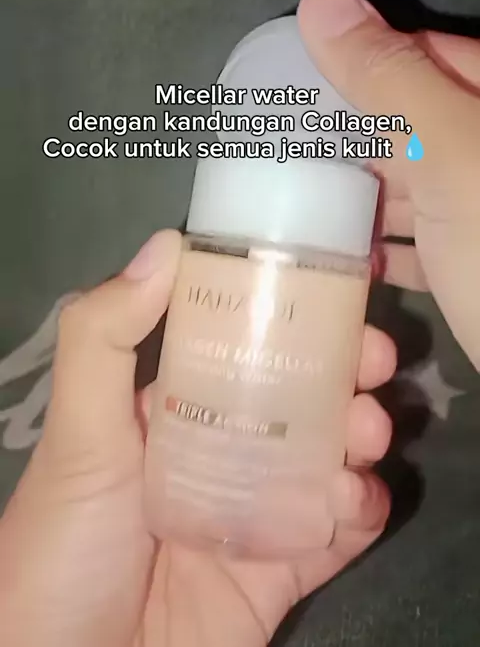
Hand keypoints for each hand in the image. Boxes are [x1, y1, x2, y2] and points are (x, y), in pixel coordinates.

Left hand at [0, 230, 393, 646]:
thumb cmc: (68, 540)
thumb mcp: (78, 432)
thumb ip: (106, 337)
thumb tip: (169, 242)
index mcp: (179, 404)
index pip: (247, 341)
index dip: (293, 311)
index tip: (336, 286)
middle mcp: (224, 446)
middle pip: (303, 394)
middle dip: (345, 369)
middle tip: (371, 360)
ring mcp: (258, 505)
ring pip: (331, 452)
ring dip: (361, 433)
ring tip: (364, 434)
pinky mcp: (284, 566)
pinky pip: (341, 528)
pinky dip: (361, 507)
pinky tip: (353, 497)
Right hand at [298, 0, 479, 369]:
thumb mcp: (451, 154)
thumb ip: (390, 79)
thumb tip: (322, 0)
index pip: (426, 54)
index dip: (359, 61)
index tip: (293, 81)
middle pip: (416, 122)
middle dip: (353, 136)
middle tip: (279, 147)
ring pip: (417, 184)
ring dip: (364, 194)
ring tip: (296, 200)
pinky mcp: (478, 264)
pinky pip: (426, 240)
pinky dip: (388, 246)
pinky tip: (349, 256)